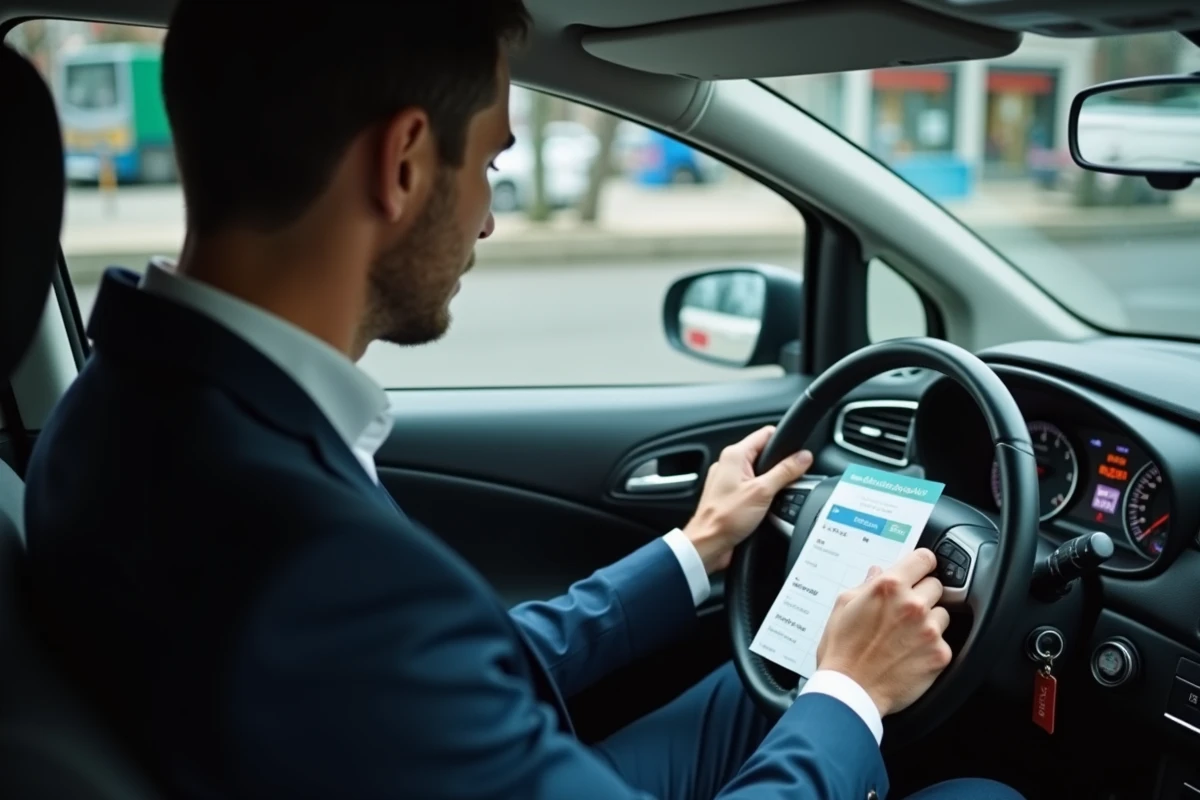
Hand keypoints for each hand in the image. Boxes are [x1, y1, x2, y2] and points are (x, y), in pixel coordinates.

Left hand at [682, 426, 812, 573]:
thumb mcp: (763, 492)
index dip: (784, 441)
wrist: (708, 544)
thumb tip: (803, 457)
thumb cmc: (725, 518)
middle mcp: (729, 463)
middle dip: (779, 464)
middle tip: (790, 479)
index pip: (765, 434)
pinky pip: (752, 486)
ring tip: (777, 495)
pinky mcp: (730, 494)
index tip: (799, 454)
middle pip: (764, 453)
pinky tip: (768, 504)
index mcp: (735, 455)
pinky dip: (762, 492)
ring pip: (759, 471)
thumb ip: (785, 471)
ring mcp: (729, 479)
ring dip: (771, 481)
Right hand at [814, 549, 951, 716]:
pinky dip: (931, 646)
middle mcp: (913, 604)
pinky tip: (911, 653)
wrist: (851, 691)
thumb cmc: (842, 650)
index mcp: (889, 586)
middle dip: (922, 594)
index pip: (924, 558)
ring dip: (930, 620)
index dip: (921, 564)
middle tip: (905, 610)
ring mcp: (929, 630)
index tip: (919, 571)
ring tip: (907, 635)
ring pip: (943, 613)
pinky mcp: (940, 654)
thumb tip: (878, 572)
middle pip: (936, 585)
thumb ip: (865, 584)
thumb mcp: (843, 606)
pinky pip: (944, 641)